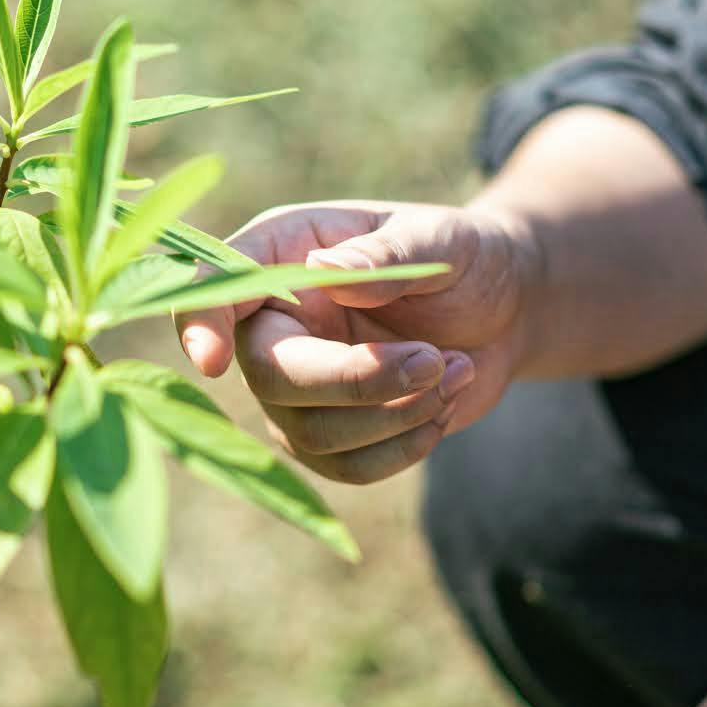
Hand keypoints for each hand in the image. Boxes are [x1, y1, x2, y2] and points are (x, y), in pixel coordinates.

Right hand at [173, 200, 535, 482]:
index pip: (215, 288)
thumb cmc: (465, 258)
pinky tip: (444, 403)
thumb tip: (323, 273)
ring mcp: (295, 386)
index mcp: (282, 255)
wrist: (505, 310)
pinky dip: (405, 446)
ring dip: (396, 413)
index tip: (213, 360)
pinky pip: (348, 468)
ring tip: (454, 368)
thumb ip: (386, 255)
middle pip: (272, 376)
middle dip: (355, 381)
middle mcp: (272, 324)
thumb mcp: (441, 239)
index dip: (201, 323)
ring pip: (313, 434)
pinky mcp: (329, 435)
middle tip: (435, 359)